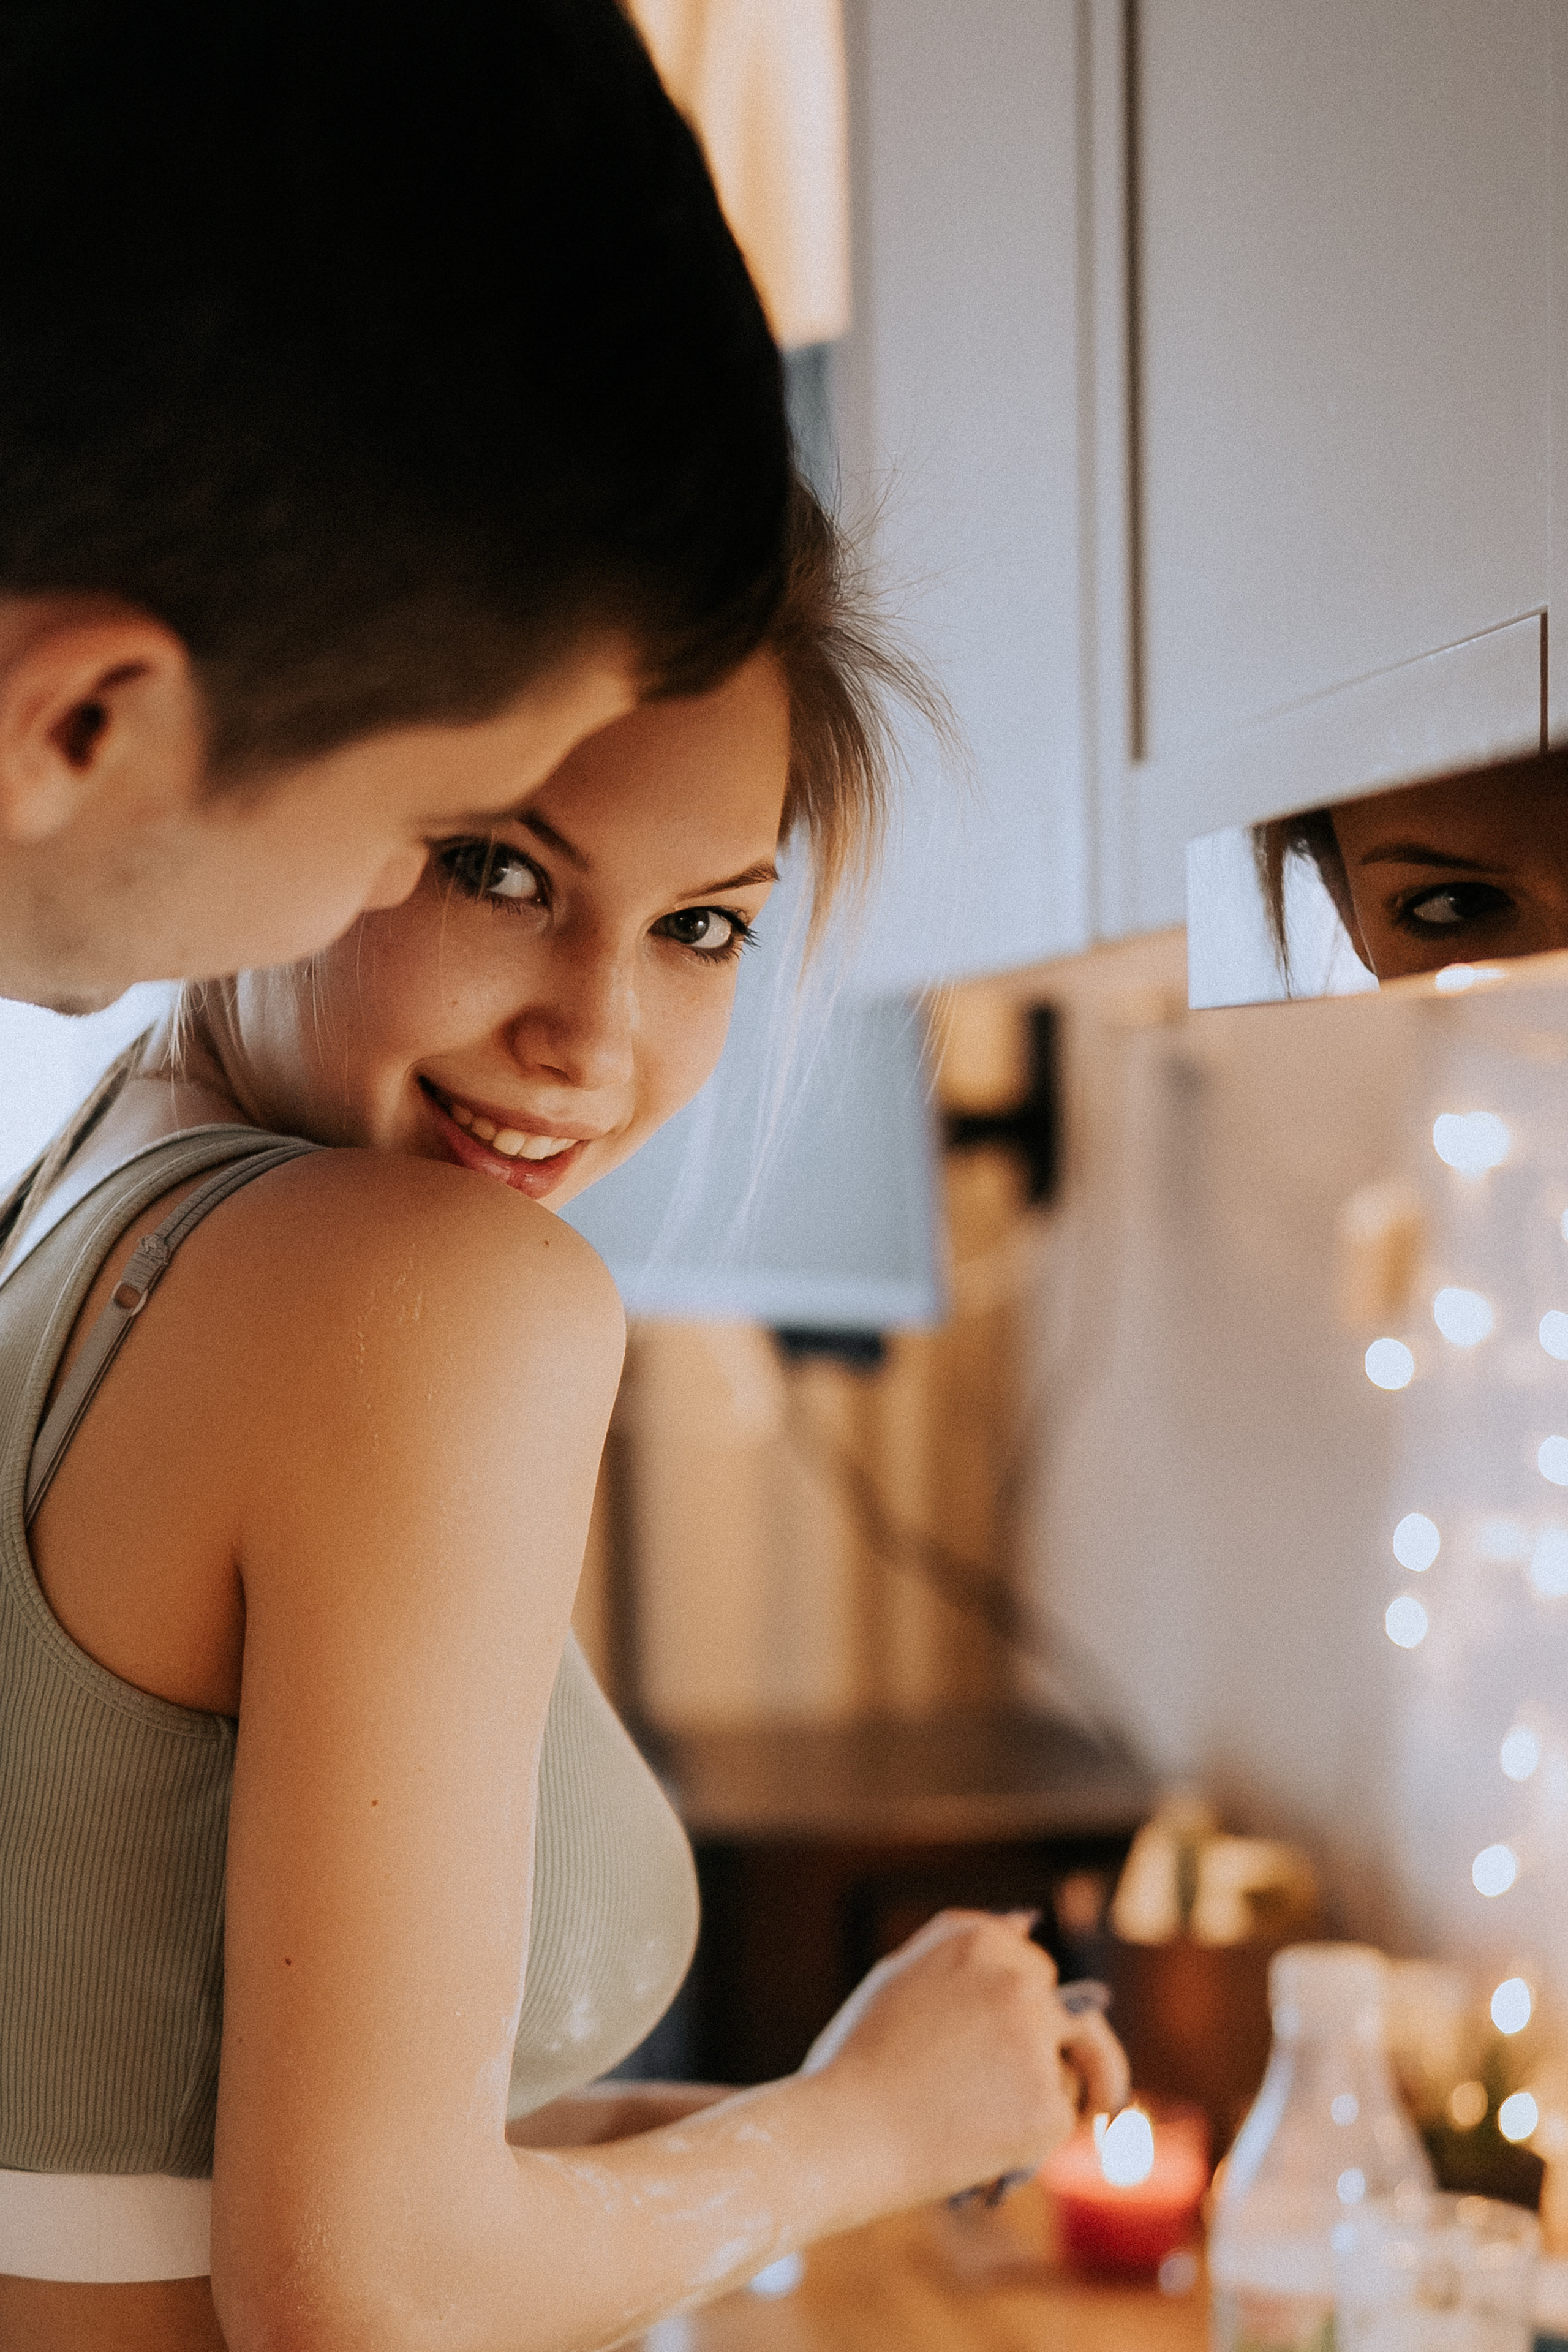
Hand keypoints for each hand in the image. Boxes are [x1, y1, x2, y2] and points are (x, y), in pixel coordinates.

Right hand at [799, 1910, 1128, 2209]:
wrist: (840, 2134)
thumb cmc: (858, 2061)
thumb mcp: (901, 1976)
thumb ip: (963, 1943)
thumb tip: (1028, 1918)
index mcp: (979, 1942)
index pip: (1035, 1970)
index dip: (1021, 2013)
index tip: (999, 2044)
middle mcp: (1017, 1981)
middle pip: (1077, 2012)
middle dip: (1067, 2051)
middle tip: (1054, 2094)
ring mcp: (1034, 2041)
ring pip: (1074, 2069)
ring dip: (1050, 2095)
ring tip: (990, 2126)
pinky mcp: (1047, 2106)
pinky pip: (1059, 2121)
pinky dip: (1031, 2142)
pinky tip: (986, 2151)